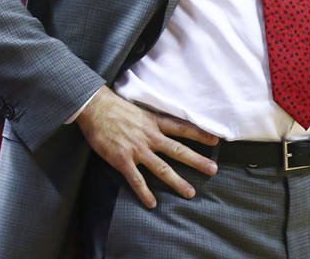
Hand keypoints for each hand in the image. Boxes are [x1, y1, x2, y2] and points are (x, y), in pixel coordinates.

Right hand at [75, 85, 218, 208]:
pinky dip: (144, 192)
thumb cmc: (113, 107)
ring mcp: (137, 149)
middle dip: (197, 161)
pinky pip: (136, 179)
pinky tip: (151, 203)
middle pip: (178, 150)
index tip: (215, 140)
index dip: (199, 134)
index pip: (181, 128)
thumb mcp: (137, 110)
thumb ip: (149, 121)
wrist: (94, 107)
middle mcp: (149, 136)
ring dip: (177, 181)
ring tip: (190, 193)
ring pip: (162, 168)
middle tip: (213, 170)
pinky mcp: (122, 159)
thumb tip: (158, 127)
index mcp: (153, 122)